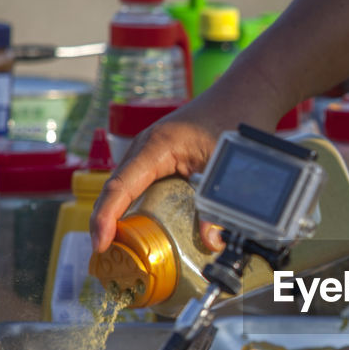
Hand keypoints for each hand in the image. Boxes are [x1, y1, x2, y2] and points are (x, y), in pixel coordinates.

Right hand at [89, 104, 222, 253]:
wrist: (248, 92)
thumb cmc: (237, 117)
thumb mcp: (229, 164)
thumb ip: (218, 203)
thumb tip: (212, 242)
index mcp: (157, 146)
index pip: (120, 186)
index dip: (106, 217)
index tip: (100, 243)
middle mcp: (147, 148)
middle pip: (116, 190)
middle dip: (106, 223)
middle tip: (105, 257)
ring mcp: (152, 152)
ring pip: (126, 188)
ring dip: (118, 216)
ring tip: (115, 250)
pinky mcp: (163, 158)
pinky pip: (141, 185)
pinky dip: (134, 207)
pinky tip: (139, 230)